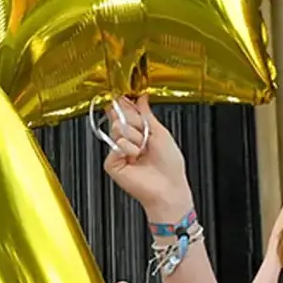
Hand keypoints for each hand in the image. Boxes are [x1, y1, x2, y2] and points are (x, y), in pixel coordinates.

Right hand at [100, 95, 191, 216]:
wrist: (167, 187)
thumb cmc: (170, 166)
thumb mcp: (161, 132)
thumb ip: (147, 114)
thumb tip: (141, 98)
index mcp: (140, 133)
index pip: (127, 113)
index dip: (125, 104)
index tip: (121, 95)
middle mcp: (128, 141)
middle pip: (121, 118)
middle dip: (135, 124)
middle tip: (144, 135)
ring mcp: (119, 152)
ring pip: (119, 129)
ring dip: (136, 139)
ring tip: (143, 151)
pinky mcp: (112, 163)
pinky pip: (117, 144)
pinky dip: (129, 149)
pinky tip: (135, 157)